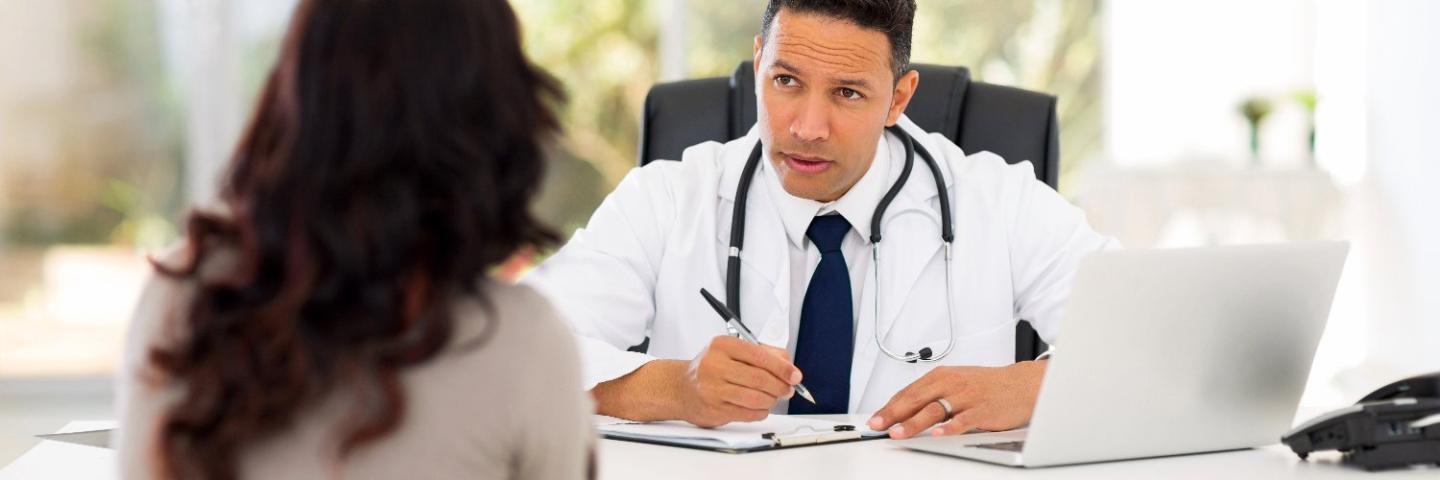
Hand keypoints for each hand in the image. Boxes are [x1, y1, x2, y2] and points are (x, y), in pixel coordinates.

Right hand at [679, 336, 801, 427]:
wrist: (680, 388)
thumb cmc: (711, 368)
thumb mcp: (732, 351)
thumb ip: (762, 354)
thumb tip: (788, 365)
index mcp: (722, 345)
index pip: (759, 356)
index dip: (781, 368)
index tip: (794, 376)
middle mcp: (714, 365)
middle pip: (759, 378)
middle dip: (779, 386)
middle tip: (787, 389)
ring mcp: (712, 388)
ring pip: (755, 398)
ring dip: (770, 400)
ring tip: (772, 398)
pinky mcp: (714, 409)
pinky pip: (747, 413)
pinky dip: (760, 411)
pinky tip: (759, 407)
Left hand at [867, 360, 1046, 438]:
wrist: (1021, 384)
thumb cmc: (985, 385)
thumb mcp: (954, 383)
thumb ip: (931, 394)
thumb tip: (903, 410)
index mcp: (941, 376)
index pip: (908, 392)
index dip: (888, 407)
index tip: (874, 420)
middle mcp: (951, 384)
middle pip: (916, 399)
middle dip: (893, 414)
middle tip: (878, 426)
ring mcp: (966, 397)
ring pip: (935, 409)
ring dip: (914, 423)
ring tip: (899, 433)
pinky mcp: (982, 410)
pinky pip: (963, 420)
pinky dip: (949, 428)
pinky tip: (938, 435)